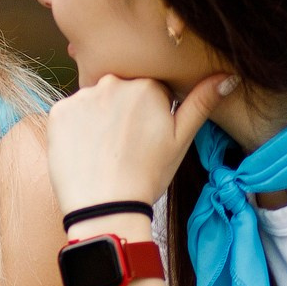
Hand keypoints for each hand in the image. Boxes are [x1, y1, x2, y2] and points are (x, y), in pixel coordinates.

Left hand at [44, 71, 233, 223]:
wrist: (105, 208)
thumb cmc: (147, 176)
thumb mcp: (180, 140)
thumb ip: (201, 103)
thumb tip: (228, 77)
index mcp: (146, 86)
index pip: (149, 89)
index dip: (149, 114)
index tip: (145, 136)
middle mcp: (112, 82)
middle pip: (120, 90)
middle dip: (123, 111)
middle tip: (125, 146)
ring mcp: (82, 96)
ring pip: (94, 101)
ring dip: (98, 117)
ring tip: (105, 150)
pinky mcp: (58, 111)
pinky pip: (70, 112)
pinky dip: (76, 128)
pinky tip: (85, 150)